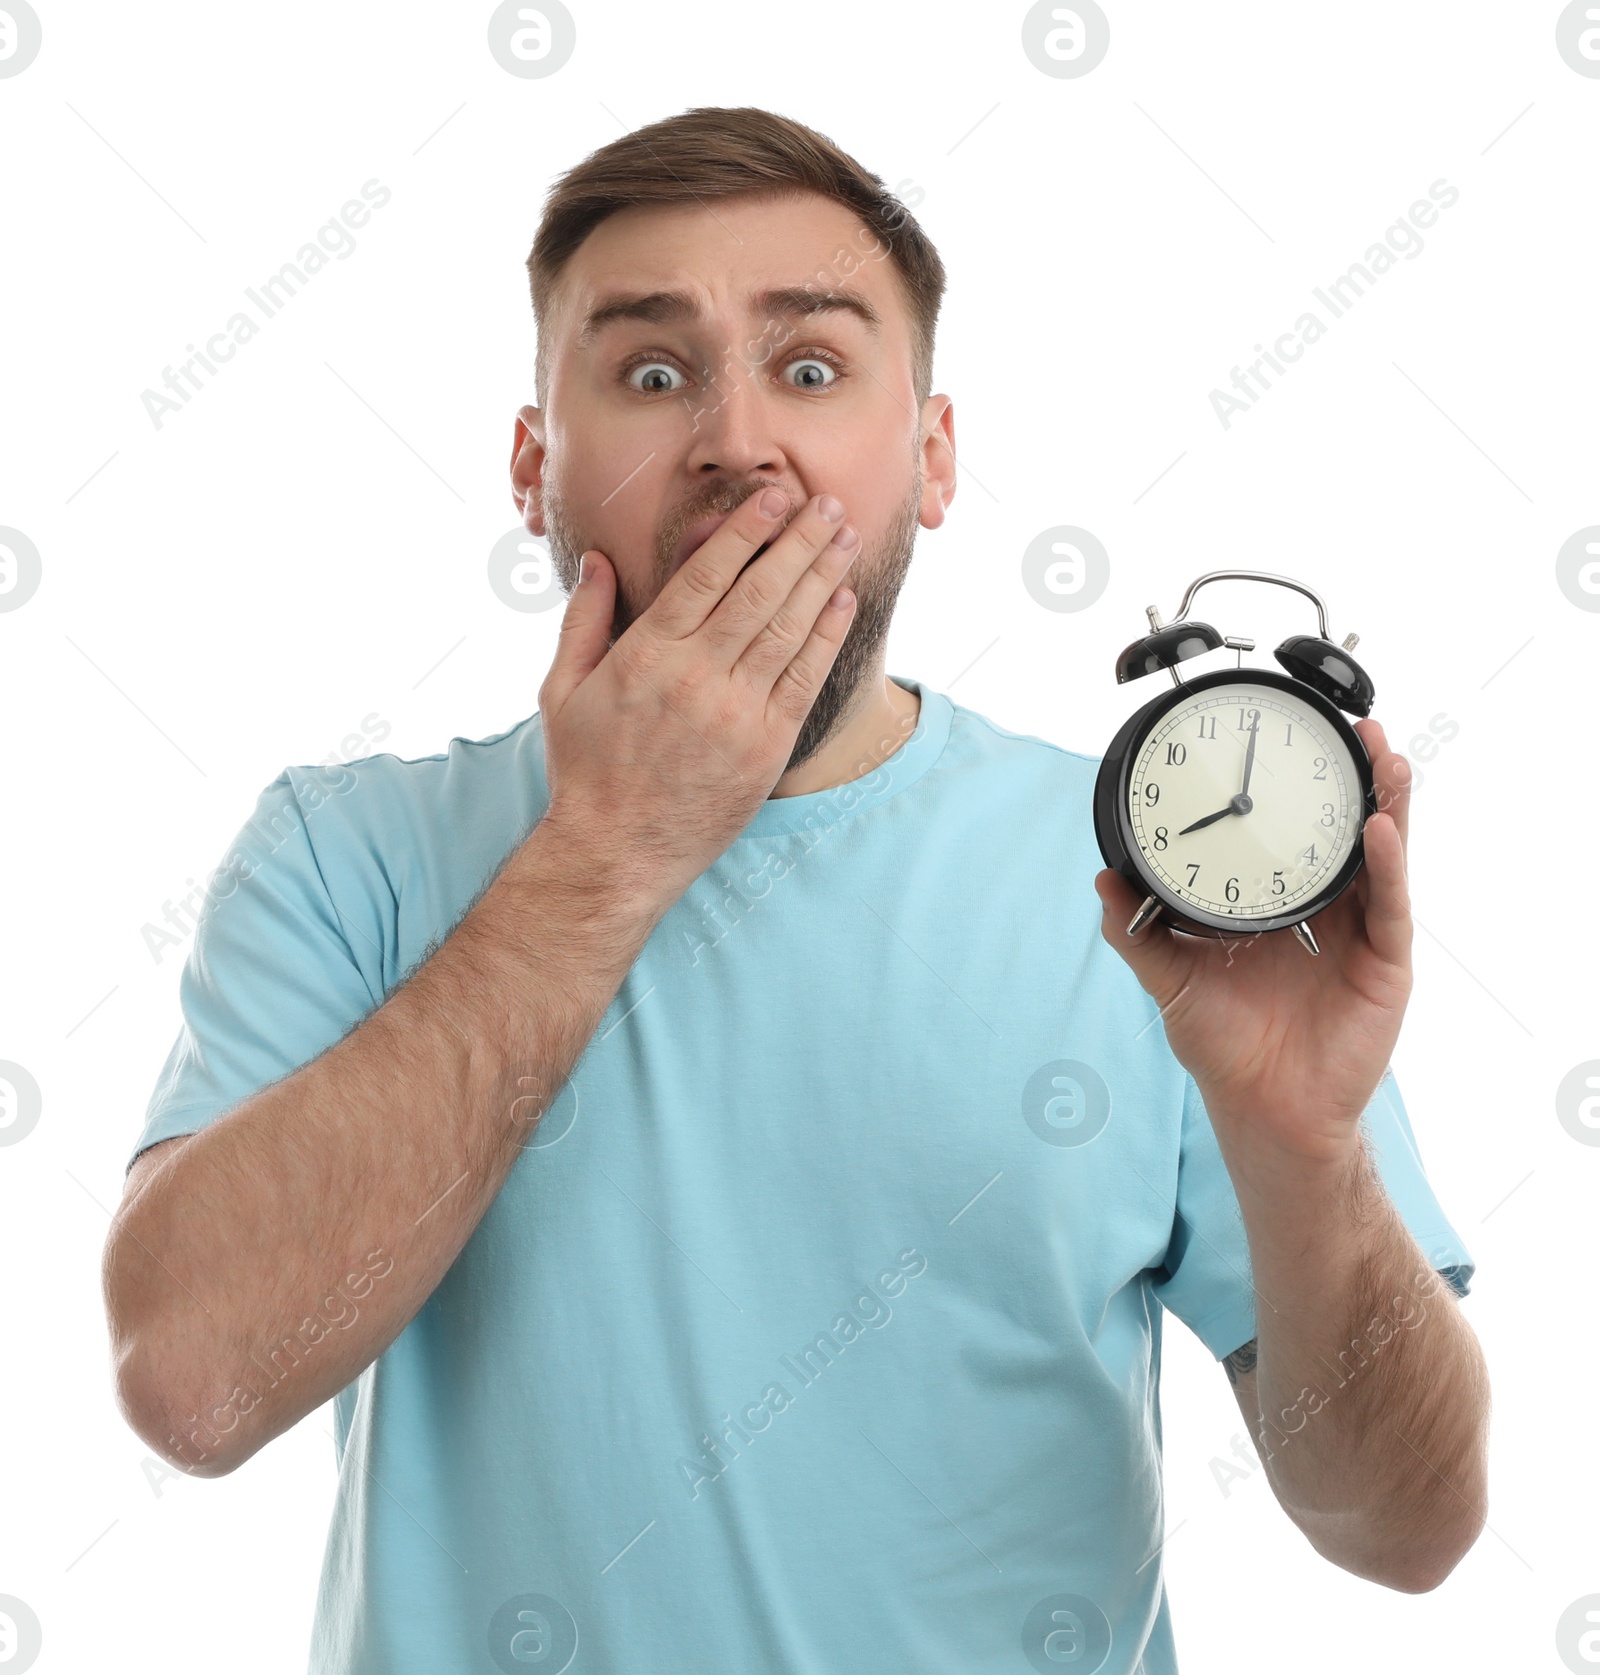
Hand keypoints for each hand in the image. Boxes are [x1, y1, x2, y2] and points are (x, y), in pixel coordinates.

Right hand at [536, 490, 861, 910]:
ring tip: (847, 538)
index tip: (772, 498)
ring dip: (824, 576)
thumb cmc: (585, 770)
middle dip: (798, 542)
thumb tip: (597, 560)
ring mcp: (736, 713)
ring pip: (789, 628)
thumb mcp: (562, 690)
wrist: (617, 853)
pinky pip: (805, 679)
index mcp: (646, 655)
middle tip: (827, 504)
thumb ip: (583, 620)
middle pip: (760, 592)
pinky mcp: (766, 748)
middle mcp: (696, 677)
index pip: (706, 576)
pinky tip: (843, 600)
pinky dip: (828, 635)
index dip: (745, 532)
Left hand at [1095, 718, 1412, 1168]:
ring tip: (1384, 756)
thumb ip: (1138, 932)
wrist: (1264, 1108)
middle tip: (1357, 728)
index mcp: (1278, 905)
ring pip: (1380, 855)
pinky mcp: (1384, 963)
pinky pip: (1388, 905)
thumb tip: (1102, 882)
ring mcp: (1359, 934)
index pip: (1294, 834)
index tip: (1292, 741)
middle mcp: (1325, 911)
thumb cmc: (1225, 1045)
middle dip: (1357, 779)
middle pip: (1346, 831)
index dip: (1299, 790)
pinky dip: (1385, 864)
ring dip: (1386, 803)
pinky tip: (1378, 829)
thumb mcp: (1173, 979)